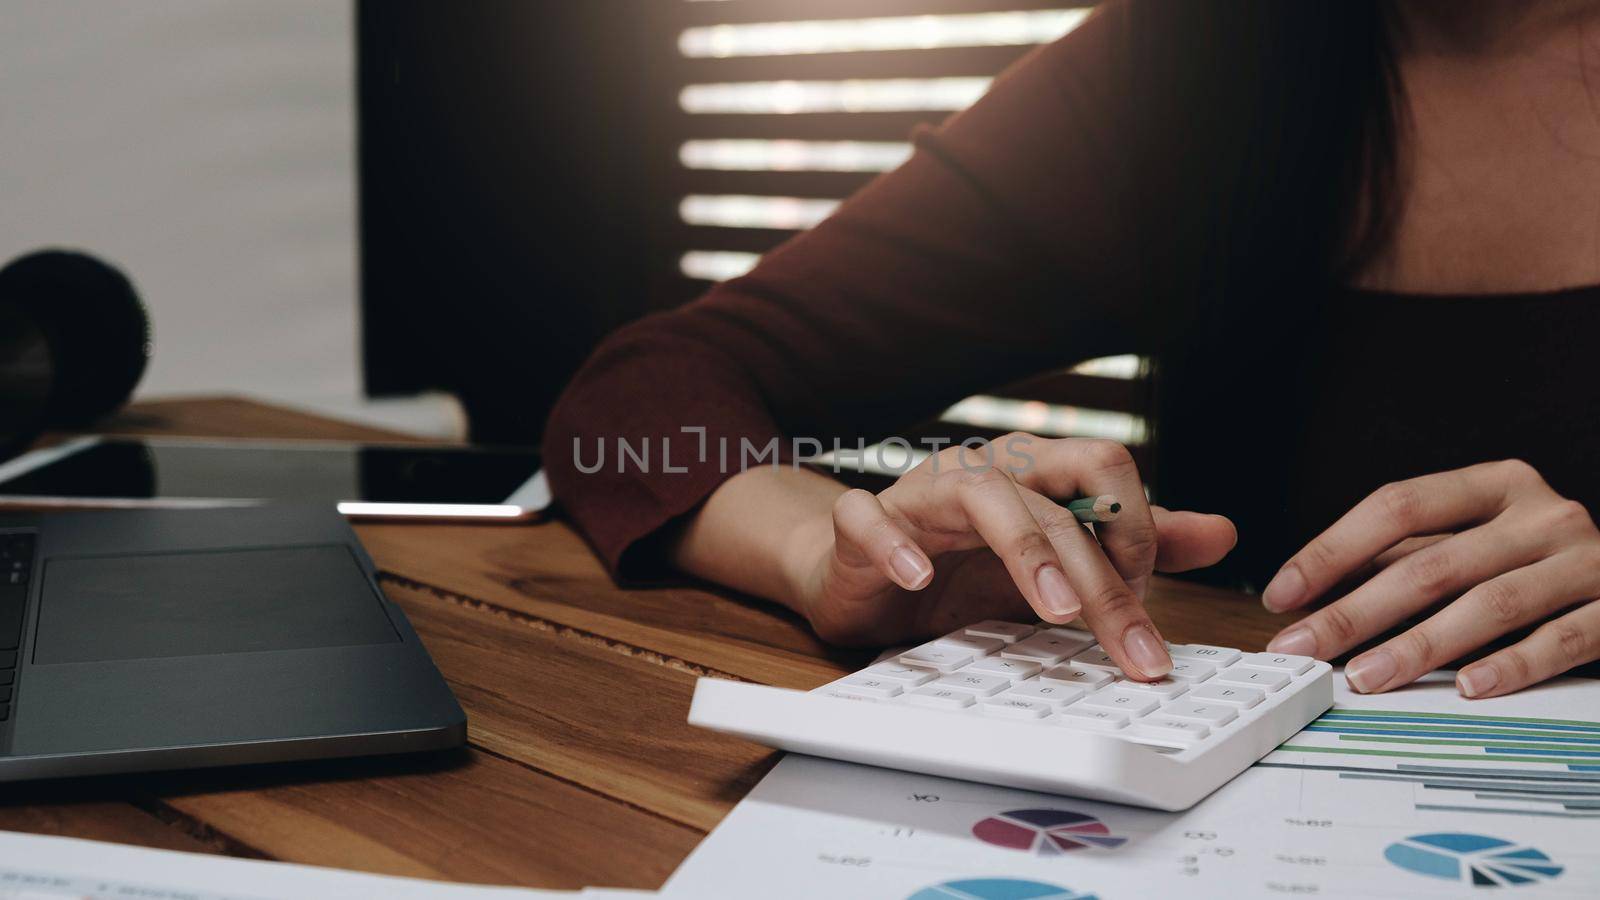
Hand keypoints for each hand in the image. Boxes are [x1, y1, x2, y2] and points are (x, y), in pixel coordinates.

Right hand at [790, 434, 1235, 679]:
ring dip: (1027, 550)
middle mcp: (983, 470)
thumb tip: (1224, 532)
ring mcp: (921, 493)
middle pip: (1057, 497)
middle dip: (1105, 576)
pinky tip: (919, 579)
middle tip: (1133, 649)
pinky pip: (871, 518)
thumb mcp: (1056, 563)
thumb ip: (1134, 546)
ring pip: (982, 495)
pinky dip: (896, 546)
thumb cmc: (958, 565)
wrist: (858, 574)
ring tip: (1057, 609)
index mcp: (1034, 472)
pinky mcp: (863, 524)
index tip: (1144, 606)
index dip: (1137, 533)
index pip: (1107, 469)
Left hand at [1263, 459, 1599, 697]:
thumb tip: (1312, 595)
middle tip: (1303, 648)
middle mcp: (1541, 514)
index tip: (1283, 594)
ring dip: (1419, 646)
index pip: (1397, 506)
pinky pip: (1560, 639)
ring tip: (1366, 676)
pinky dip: (1511, 664)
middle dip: (1355, 611)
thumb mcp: (1479, 540)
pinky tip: (1468, 686)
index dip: (1332, 551)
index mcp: (1496, 485)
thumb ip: (1411, 556)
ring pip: (1489, 604)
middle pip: (1431, 564)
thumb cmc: (1542, 559)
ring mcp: (1584, 560)